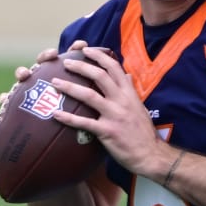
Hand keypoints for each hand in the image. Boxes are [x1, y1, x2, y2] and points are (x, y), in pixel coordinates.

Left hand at [52, 46, 168, 177]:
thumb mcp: (140, 107)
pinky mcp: (107, 132)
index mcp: (129, 94)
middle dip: (81, 66)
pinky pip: (84, 123)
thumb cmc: (143, 133)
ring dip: (70, 87)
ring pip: (89, 96)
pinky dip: (68, 118)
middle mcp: (122, 101)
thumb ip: (130, 90)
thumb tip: (126, 75)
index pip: (114, 68)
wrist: (151, 155)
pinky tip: (55, 114)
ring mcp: (114, 116)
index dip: (99, 56)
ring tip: (54, 82)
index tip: (86, 49)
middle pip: (99, 76)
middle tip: (66, 62)